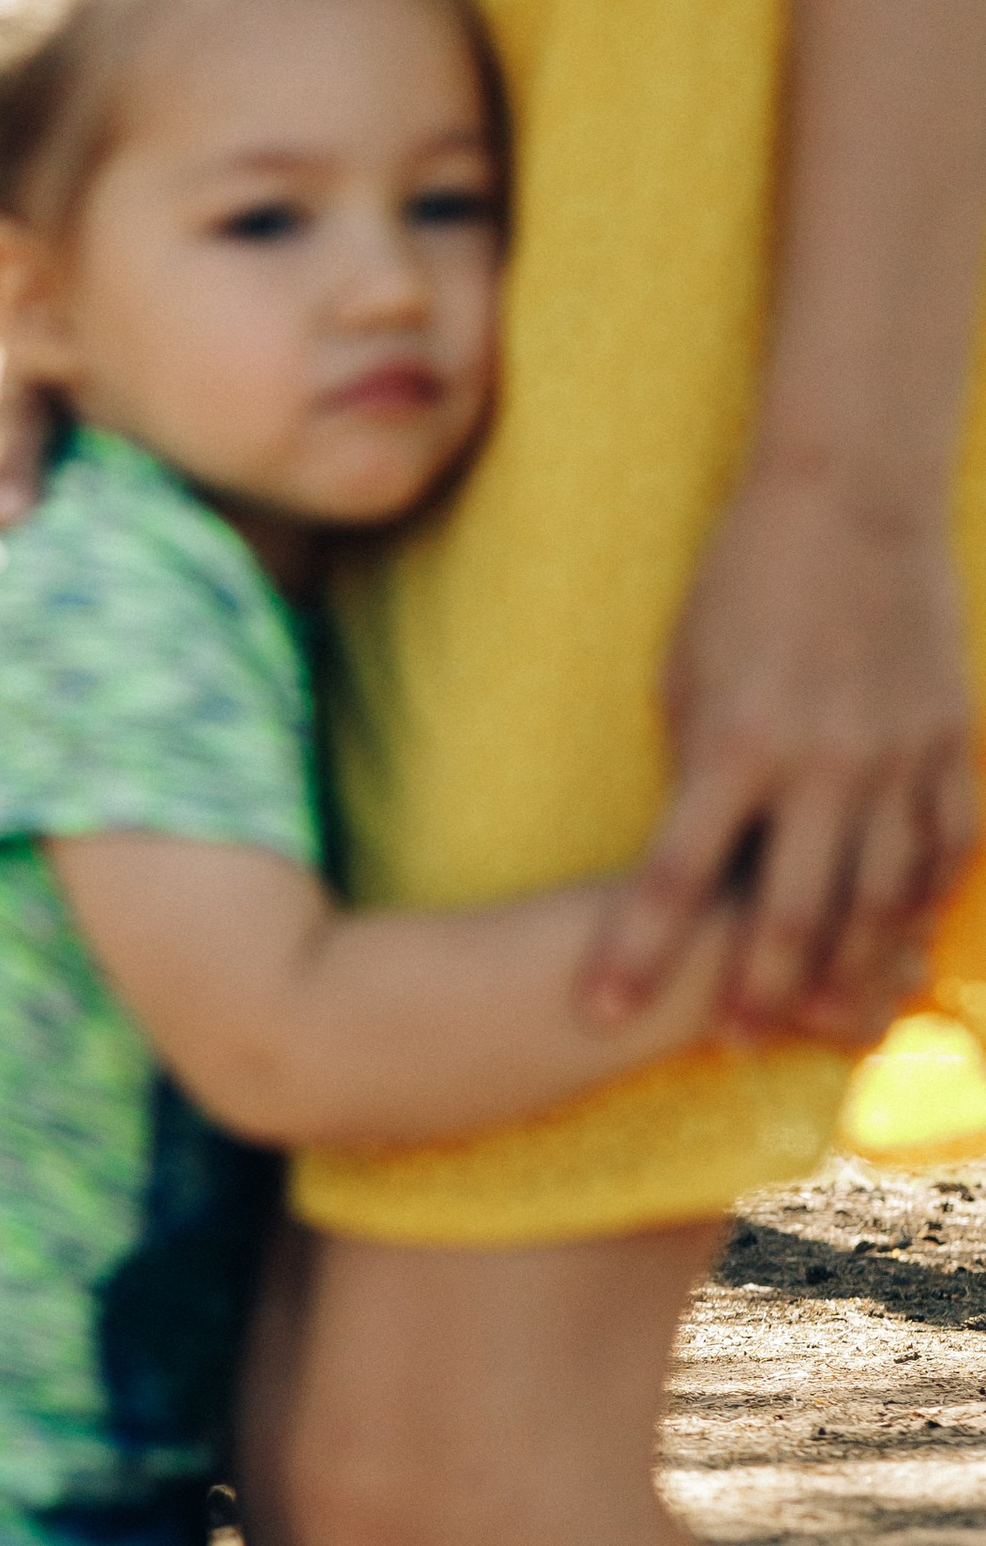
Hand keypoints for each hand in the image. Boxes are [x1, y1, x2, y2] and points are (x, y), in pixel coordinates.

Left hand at [579, 456, 978, 1036]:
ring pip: (880, 900)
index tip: (594, 1014)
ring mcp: (900, 756)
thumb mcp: (685, 679)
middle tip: (725, 1046)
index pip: (675, 877)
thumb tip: (693, 871)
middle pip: (790, 914)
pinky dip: (921, 909)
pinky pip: (946, 850)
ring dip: (845, 974)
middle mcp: (825, 760)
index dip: (634, 954)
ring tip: (817, 1030)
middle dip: (754, 992)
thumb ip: (694, 777)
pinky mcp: (952, 743)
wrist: (850, 499)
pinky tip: (899, 953)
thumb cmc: (740, 586)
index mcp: (735, 741)